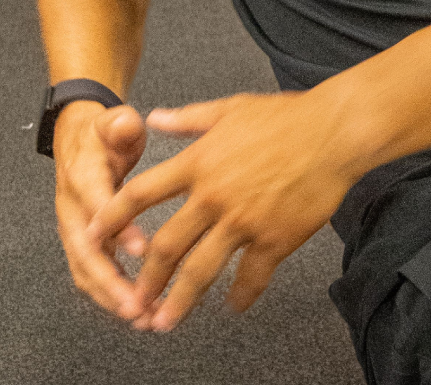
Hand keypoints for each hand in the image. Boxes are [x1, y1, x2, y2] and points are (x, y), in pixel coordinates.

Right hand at [53, 102, 149, 316]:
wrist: (78, 141)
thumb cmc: (100, 134)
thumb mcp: (112, 122)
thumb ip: (119, 124)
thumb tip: (125, 123)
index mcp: (81, 178)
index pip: (97, 204)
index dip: (118, 228)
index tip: (142, 248)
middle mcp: (73, 210)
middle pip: (86, 252)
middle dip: (111, 282)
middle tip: (137, 305)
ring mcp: (76, 230)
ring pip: (87, 270)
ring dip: (111, 296)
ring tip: (141, 317)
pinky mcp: (84, 242)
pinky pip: (93, 272)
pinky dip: (111, 293)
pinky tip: (137, 309)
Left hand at [86, 91, 365, 330]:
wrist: (336, 132)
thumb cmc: (288, 116)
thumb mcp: (231, 109)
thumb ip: (188, 119)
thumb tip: (153, 118)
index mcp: (198, 163)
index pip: (140, 194)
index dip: (111, 218)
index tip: (93, 238)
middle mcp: (214, 196)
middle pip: (165, 246)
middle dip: (145, 280)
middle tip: (132, 302)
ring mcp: (244, 220)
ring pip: (201, 269)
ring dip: (181, 300)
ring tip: (165, 321)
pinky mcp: (275, 237)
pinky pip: (251, 275)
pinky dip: (241, 295)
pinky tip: (233, 306)